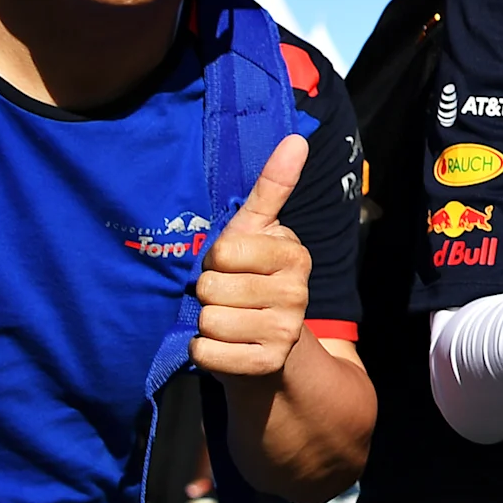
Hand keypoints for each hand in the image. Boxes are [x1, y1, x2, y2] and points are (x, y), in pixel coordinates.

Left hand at [192, 133, 310, 379]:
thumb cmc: (253, 278)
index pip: (224, 251)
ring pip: (208, 321)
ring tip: (227, 322)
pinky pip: (208, 352)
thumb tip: (295, 138)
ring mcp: (285, 331)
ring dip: (205, 324)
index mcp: (294, 255)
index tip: (230, 266)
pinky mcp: (267, 364)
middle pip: (212, 288)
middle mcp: (297, 293)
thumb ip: (273, 187)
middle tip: (227, 298)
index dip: (215, 260)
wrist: (270, 347)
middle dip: (208, 294)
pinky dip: (205, 351)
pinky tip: (224, 347)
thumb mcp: (258, 232)